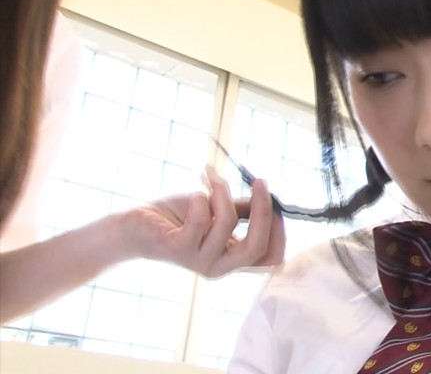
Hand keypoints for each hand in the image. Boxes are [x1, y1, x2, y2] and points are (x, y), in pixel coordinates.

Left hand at [121, 166, 285, 277]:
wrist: (135, 226)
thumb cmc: (179, 217)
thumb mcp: (218, 210)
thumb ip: (243, 209)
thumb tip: (268, 196)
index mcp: (232, 260)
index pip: (271, 257)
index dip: (279, 229)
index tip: (273, 200)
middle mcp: (219, 267)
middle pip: (257, 248)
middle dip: (263, 210)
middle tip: (260, 182)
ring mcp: (199, 261)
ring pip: (227, 222)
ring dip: (222, 192)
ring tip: (211, 180)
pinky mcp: (179, 249)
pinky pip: (200, 218)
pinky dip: (201, 197)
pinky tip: (194, 193)